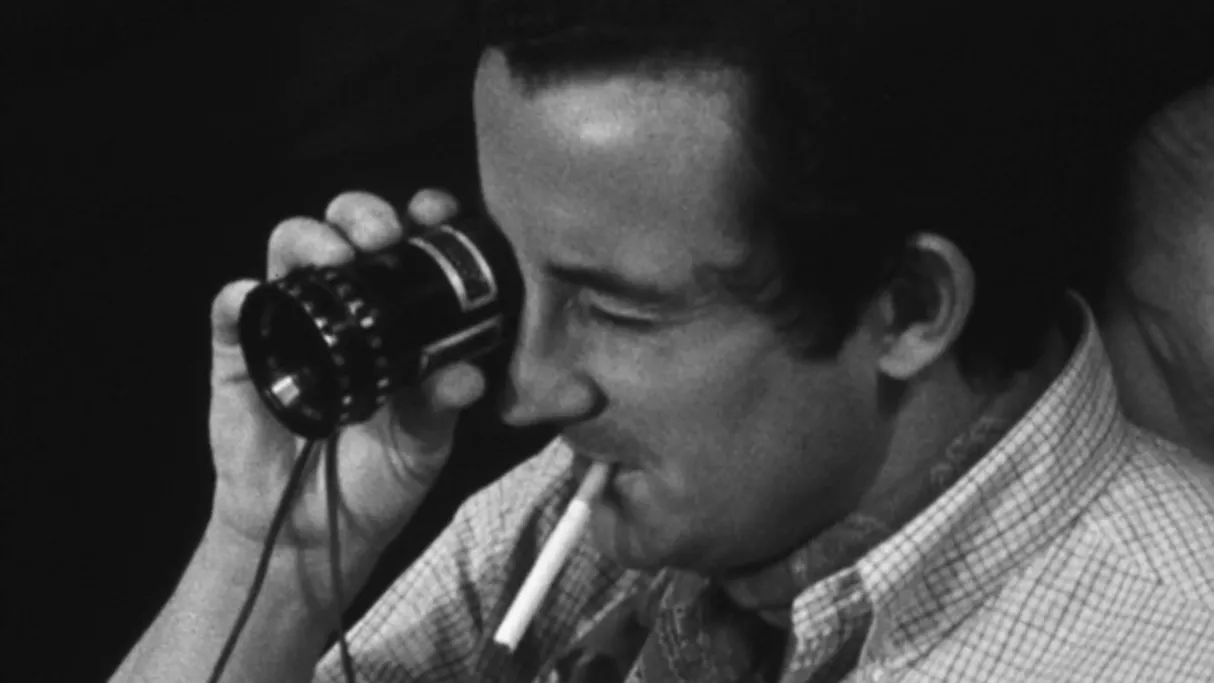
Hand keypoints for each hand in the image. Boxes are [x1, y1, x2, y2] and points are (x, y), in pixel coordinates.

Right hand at [205, 189, 484, 603]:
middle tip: (384, 235)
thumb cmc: (376, 479)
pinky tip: (254, 297)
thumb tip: (469, 375)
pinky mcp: (240, 354)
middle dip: (364, 214)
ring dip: (310, 238)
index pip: (406, 246)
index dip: (421, 219)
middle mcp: (344, 308)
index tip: (437, 214)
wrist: (314, 534)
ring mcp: (291, 323)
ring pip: (288, 249)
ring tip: (336, 256)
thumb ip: (441, 406)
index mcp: (396, 317)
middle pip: (345, 229)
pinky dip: (239, 296)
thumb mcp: (422, 444)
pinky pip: (231, 309)